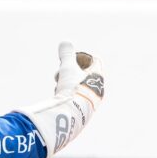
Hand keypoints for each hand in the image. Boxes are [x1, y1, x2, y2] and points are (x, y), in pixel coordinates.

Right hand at [15, 43, 103, 157]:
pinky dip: (67, 93)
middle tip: (59, 72)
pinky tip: (59, 96)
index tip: (69, 59)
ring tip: (57, 85)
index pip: (95, 60)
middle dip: (69, 70)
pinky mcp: (84, 110)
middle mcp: (98, 88)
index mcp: (99, 76)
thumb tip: (65, 42)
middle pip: (85, 72)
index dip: (81, 57)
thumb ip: (66, 54)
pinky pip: (77, 96)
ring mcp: (92, 100)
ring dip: (67, 81)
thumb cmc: (72, 89)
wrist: (71, 116)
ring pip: (79, 84)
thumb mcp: (67, 67)